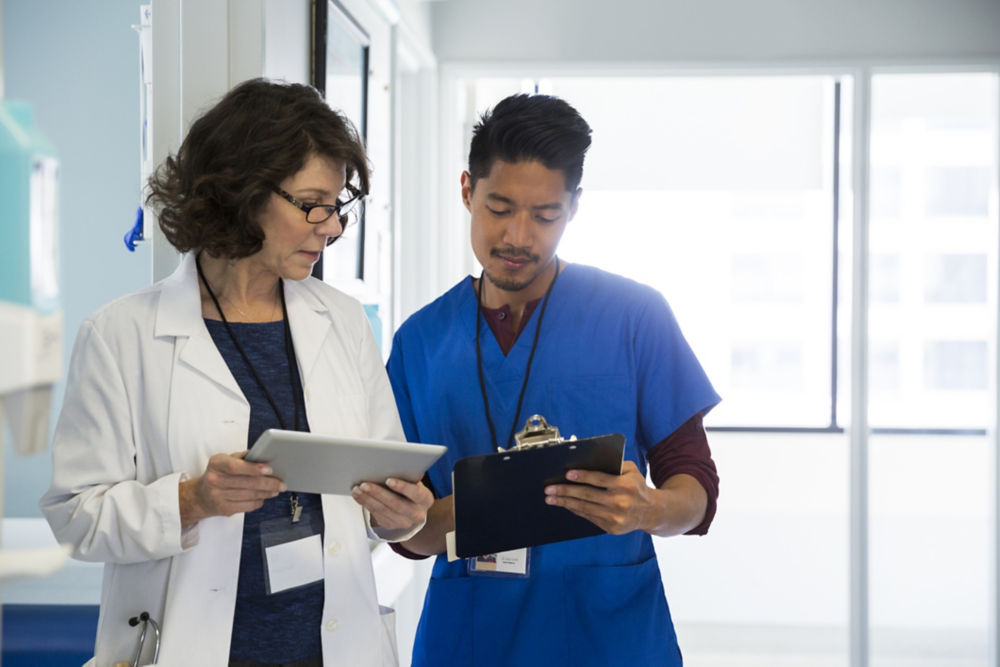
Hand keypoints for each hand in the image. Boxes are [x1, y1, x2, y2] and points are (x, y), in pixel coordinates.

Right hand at [179, 451, 284, 526]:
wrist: (200, 496)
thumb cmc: (219, 473)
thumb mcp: (225, 460)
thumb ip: (243, 457)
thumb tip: (263, 455)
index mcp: (216, 463)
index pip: (236, 466)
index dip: (254, 468)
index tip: (270, 469)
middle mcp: (214, 480)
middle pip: (247, 483)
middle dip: (268, 483)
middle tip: (281, 483)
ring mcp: (218, 496)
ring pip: (249, 495)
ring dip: (267, 493)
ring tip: (276, 490)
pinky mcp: (223, 509)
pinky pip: (247, 506)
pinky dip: (259, 501)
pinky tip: (264, 497)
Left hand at [351, 478, 433, 535]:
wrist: (412, 507)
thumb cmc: (411, 487)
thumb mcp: (414, 481)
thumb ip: (409, 474)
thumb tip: (397, 463)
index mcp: (426, 499)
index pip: (416, 493)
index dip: (402, 487)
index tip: (388, 480)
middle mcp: (417, 514)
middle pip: (396, 504)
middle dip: (379, 493)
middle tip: (365, 484)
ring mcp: (404, 523)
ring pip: (383, 510)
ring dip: (368, 499)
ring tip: (357, 488)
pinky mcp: (391, 526)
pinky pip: (376, 515)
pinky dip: (365, 504)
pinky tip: (358, 495)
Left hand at [543, 461, 659, 534]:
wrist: (650, 512)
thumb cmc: (637, 487)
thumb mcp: (632, 470)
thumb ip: (614, 464)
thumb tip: (589, 460)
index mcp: (625, 485)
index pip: (600, 479)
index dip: (582, 476)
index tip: (567, 474)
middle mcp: (620, 501)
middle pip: (587, 495)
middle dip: (566, 491)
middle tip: (549, 489)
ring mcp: (615, 517)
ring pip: (585, 508)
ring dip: (565, 502)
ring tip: (551, 498)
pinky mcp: (611, 528)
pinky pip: (589, 517)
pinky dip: (575, 510)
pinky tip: (565, 505)